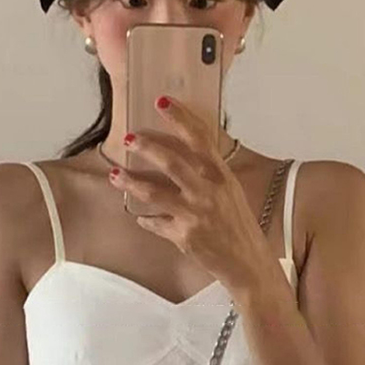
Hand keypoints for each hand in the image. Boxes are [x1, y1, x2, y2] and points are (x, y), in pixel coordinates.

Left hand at [108, 95, 270, 293]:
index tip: (161, 102)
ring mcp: (195, 214)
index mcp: (221, 175)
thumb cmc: (238, 225)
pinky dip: (146, 220)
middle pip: (171, 161)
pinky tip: (141, 217)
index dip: (180, 117)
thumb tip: (182, 153)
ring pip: (153, 192)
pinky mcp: (184, 236)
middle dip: (146, 147)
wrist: (248, 263)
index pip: (200, 138)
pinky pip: (155, 223)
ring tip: (116, 175)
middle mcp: (208, 191)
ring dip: (131, 182)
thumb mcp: (230, 191)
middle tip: (128, 138)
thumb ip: (208, 172)